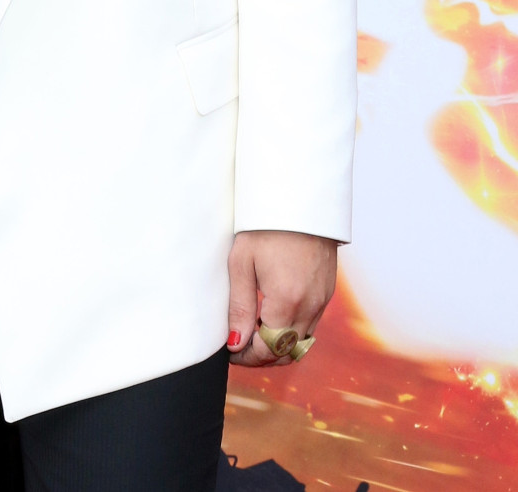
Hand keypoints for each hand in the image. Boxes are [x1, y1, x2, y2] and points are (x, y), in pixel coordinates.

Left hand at [226, 229, 336, 366]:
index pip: (268, 350)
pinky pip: (311, 325)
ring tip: (253, 330)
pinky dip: (292, 330)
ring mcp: (322, 300)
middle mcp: (310, 306)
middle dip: (262, 356)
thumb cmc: (265, 226)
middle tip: (239, 346)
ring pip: (301, 342)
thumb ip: (239, 307)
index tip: (230, 351)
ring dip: (278, 344)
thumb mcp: (242, 262)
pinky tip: (272, 314)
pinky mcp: (327, 292)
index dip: (247, 357)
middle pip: (287, 352)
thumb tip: (235, 343)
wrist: (300, 200)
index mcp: (287, 301)